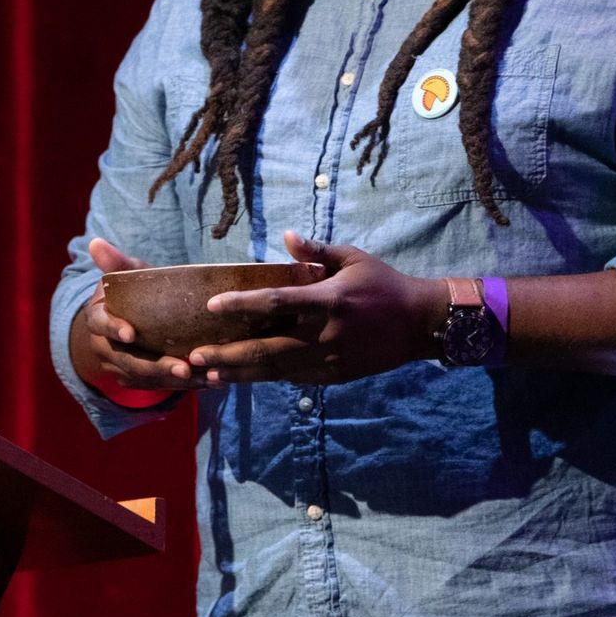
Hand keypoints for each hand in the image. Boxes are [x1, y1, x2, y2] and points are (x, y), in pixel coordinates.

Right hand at [70, 238, 209, 391]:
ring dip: (175, 382)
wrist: (125, 319)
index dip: (113, 329)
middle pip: (127, 361)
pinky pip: (159, 387)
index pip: (100, 324)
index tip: (130, 334)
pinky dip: (184, 387)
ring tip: (206, 378)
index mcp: (97, 319)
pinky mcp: (137, 380)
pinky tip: (210, 382)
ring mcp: (120, 367)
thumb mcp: (124, 274)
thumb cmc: (129, 292)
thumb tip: (96, 242)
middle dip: (156, 367)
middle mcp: (104, 347)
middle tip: (184, 368)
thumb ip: (115, 262)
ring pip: (146, 379)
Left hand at [189, 230, 445, 384]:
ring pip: (276, 371)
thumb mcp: (354, 259)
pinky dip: (267, 378)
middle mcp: (325, 334)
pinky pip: (294, 379)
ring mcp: (329, 360)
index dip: (241, 305)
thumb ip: (317, 251)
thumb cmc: (384, 284)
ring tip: (207, 376)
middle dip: (228, 355)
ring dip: (240, 374)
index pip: (276, 303)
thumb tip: (288, 237)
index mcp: (328, 300)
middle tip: (194, 357)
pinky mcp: (333, 377)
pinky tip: (242, 378)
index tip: (212, 305)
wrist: (420, 324)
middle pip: (267, 348)